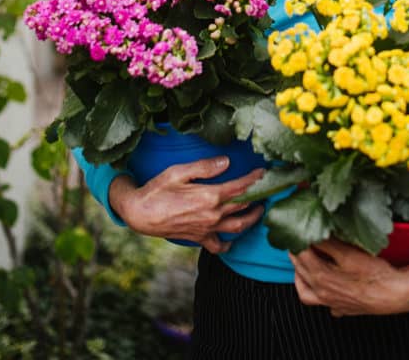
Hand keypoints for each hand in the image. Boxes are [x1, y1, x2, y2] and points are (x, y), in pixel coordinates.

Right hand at [109, 159, 264, 252]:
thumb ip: (205, 167)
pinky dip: (228, 243)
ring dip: (251, 219)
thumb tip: (227, 162)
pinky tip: (233, 238)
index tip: (264, 171)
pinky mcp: (199, 238)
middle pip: (243, 206)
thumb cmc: (157, 189)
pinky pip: (218, 246)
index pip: (240, 188)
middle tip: (269, 188)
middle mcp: (212, 215)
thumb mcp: (179, 171)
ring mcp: (206, 229)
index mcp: (209, 197)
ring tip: (260, 210)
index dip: (255, 179)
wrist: (139, 215)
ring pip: (237, 227)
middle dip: (258, 196)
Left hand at [290, 239, 408, 316]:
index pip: (299, 254)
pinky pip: (323, 302)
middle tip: (297, 238)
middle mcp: (322, 292)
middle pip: (300, 271)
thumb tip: (312, 231)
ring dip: (301, 276)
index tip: (294, 226)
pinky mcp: (342, 308)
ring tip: (303, 263)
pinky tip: (323, 285)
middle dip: (295, 253)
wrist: (395, 295)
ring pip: (306, 292)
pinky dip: (318, 293)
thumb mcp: (349, 252)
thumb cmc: (375, 274)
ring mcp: (331, 302)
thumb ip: (327, 243)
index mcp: (321, 277)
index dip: (295, 238)